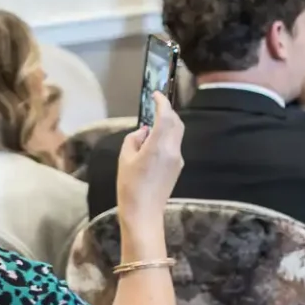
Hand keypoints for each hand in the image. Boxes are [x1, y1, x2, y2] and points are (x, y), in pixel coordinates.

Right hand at [115, 93, 183, 222]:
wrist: (144, 210)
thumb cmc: (130, 185)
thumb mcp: (125, 158)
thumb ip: (135, 139)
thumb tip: (145, 130)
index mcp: (159, 146)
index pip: (166, 117)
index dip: (162, 103)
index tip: (156, 94)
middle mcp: (173, 150)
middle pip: (176, 123)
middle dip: (168, 112)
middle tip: (155, 106)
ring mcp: (178, 159)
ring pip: (177, 134)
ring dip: (167, 124)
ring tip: (151, 124)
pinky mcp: (178, 167)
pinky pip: (174, 145)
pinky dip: (166, 137)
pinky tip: (152, 143)